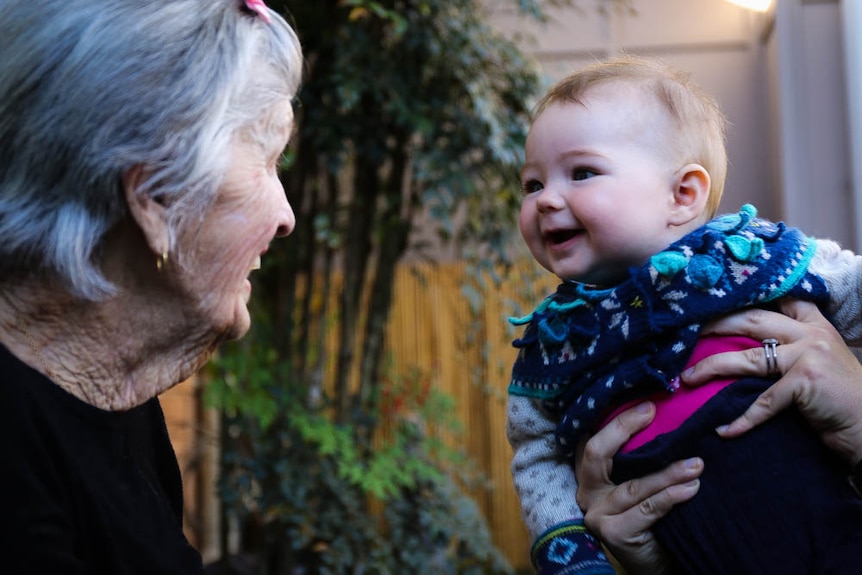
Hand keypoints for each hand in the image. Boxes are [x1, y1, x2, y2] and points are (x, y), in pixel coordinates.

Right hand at [574, 402, 702, 574]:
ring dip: (667, 472)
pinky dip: (671, 496)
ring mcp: (597, 514)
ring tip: (695, 464)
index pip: (593, 438)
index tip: (647, 406)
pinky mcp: (613, 533)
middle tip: (653, 413)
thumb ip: (642, 457)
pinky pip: (647, 508)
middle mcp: (587, 491)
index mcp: (590, 473)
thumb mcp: (642, 480)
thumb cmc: (652, 516)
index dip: (616, 420)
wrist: (657, 561)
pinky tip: (691, 488)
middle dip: (623, 428)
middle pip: (596, 453)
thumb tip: (667, 415)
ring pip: (632, 485)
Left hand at [681, 299, 861, 465]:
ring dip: (712, 367)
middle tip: (684, 332)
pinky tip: (724, 430)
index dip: (743, 298)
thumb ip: (790, 349)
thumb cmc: (843, 399)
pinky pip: (763, 401)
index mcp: (815, 324)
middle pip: (751, 319)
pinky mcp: (806, 381)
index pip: (776, 300)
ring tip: (687, 377)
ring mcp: (809, 355)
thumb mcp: (820, 362)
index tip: (711, 301)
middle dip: (714, 324)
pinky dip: (742, 419)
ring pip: (748, 357)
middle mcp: (811, 333)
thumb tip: (739, 348)